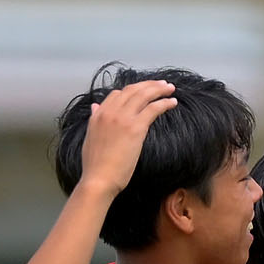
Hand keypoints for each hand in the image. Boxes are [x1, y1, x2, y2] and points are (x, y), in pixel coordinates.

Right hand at [70, 77, 177, 195]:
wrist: (99, 178)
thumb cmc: (96, 165)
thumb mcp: (90, 137)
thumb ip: (94, 119)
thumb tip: (95, 107)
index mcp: (98, 114)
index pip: (117, 94)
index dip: (133, 90)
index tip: (145, 91)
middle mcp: (109, 112)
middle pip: (132, 90)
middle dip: (149, 85)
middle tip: (163, 85)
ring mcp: (122, 118)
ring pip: (143, 95)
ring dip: (159, 89)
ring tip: (170, 89)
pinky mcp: (135, 128)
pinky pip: (153, 108)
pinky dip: (164, 103)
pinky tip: (172, 102)